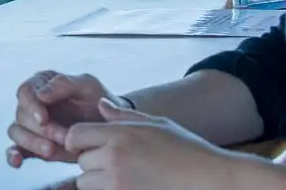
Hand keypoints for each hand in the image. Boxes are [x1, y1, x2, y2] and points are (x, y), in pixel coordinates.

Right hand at [7, 71, 121, 166]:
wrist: (110, 127)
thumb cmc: (98, 101)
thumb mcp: (87, 85)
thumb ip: (64, 83)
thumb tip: (41, 94)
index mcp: (41, 84)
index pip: (25, 92)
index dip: (31, 106)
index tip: (44, 119)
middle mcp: (32, 103)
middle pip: (21, 114)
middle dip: (41, 129)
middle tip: (64, 138)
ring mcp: (31, 125)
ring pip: (16, 132)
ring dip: (31, 142)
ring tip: (51, 151)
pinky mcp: (33, 145)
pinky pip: (16, 149)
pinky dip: (13, 155)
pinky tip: (17, 161)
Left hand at [64, 98, 242, 189]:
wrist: (212, 180)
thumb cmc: (187, 150)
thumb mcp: (156, 124)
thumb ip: (123, 115)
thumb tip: (101, 104)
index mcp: (119, 135)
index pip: (75, 135)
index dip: (77, 140)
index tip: (88, 145)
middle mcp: (114, 158)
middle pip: (81, 161)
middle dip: (92, 162)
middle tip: (114, 163)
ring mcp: (119, 183)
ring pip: (86, 183)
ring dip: (97, 182)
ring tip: (122, 177)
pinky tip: (128, 186)